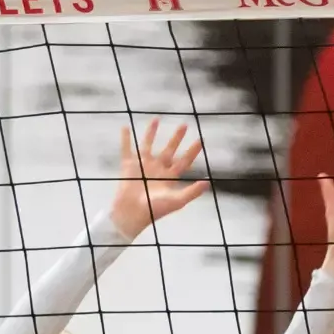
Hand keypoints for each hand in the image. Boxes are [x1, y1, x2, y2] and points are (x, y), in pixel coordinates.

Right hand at [108, 119, 209, 239]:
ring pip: (148, 145)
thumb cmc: (155, 210)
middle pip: (169, 150)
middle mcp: (157, 169)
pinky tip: (126, 127)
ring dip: (152, 132)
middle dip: (176, 138)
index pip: (184, 161)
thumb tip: (208, 183)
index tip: (201, 140)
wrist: (132, 214)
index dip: (192, 152)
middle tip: (184, 125)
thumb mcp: (177, 201)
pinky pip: (126, 149)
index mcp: (169, 177)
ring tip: (156, 118)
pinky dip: (125, 138)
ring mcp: (142, 166)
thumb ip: (192, 192)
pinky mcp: (128, 166)